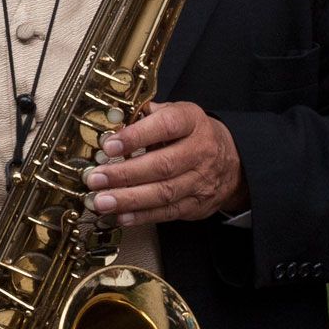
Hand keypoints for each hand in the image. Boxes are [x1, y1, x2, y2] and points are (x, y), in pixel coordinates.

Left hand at [82, 100, 245, 225]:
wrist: (232, 160)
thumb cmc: (192, 133)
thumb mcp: (175, 113)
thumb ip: (146, 114)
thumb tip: (112, 118)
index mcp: (192, 122)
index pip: (165, 126)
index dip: (136, 136)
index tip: (109, 145)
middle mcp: (200, 151)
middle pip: (162, 165)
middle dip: (125, 174)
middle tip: (96, 178)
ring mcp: (200, 181)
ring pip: (163, 193)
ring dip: (129, 199)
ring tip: (102, 201)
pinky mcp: (197, 205)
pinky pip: (167, 213)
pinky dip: (141, 216)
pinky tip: (120, 215)